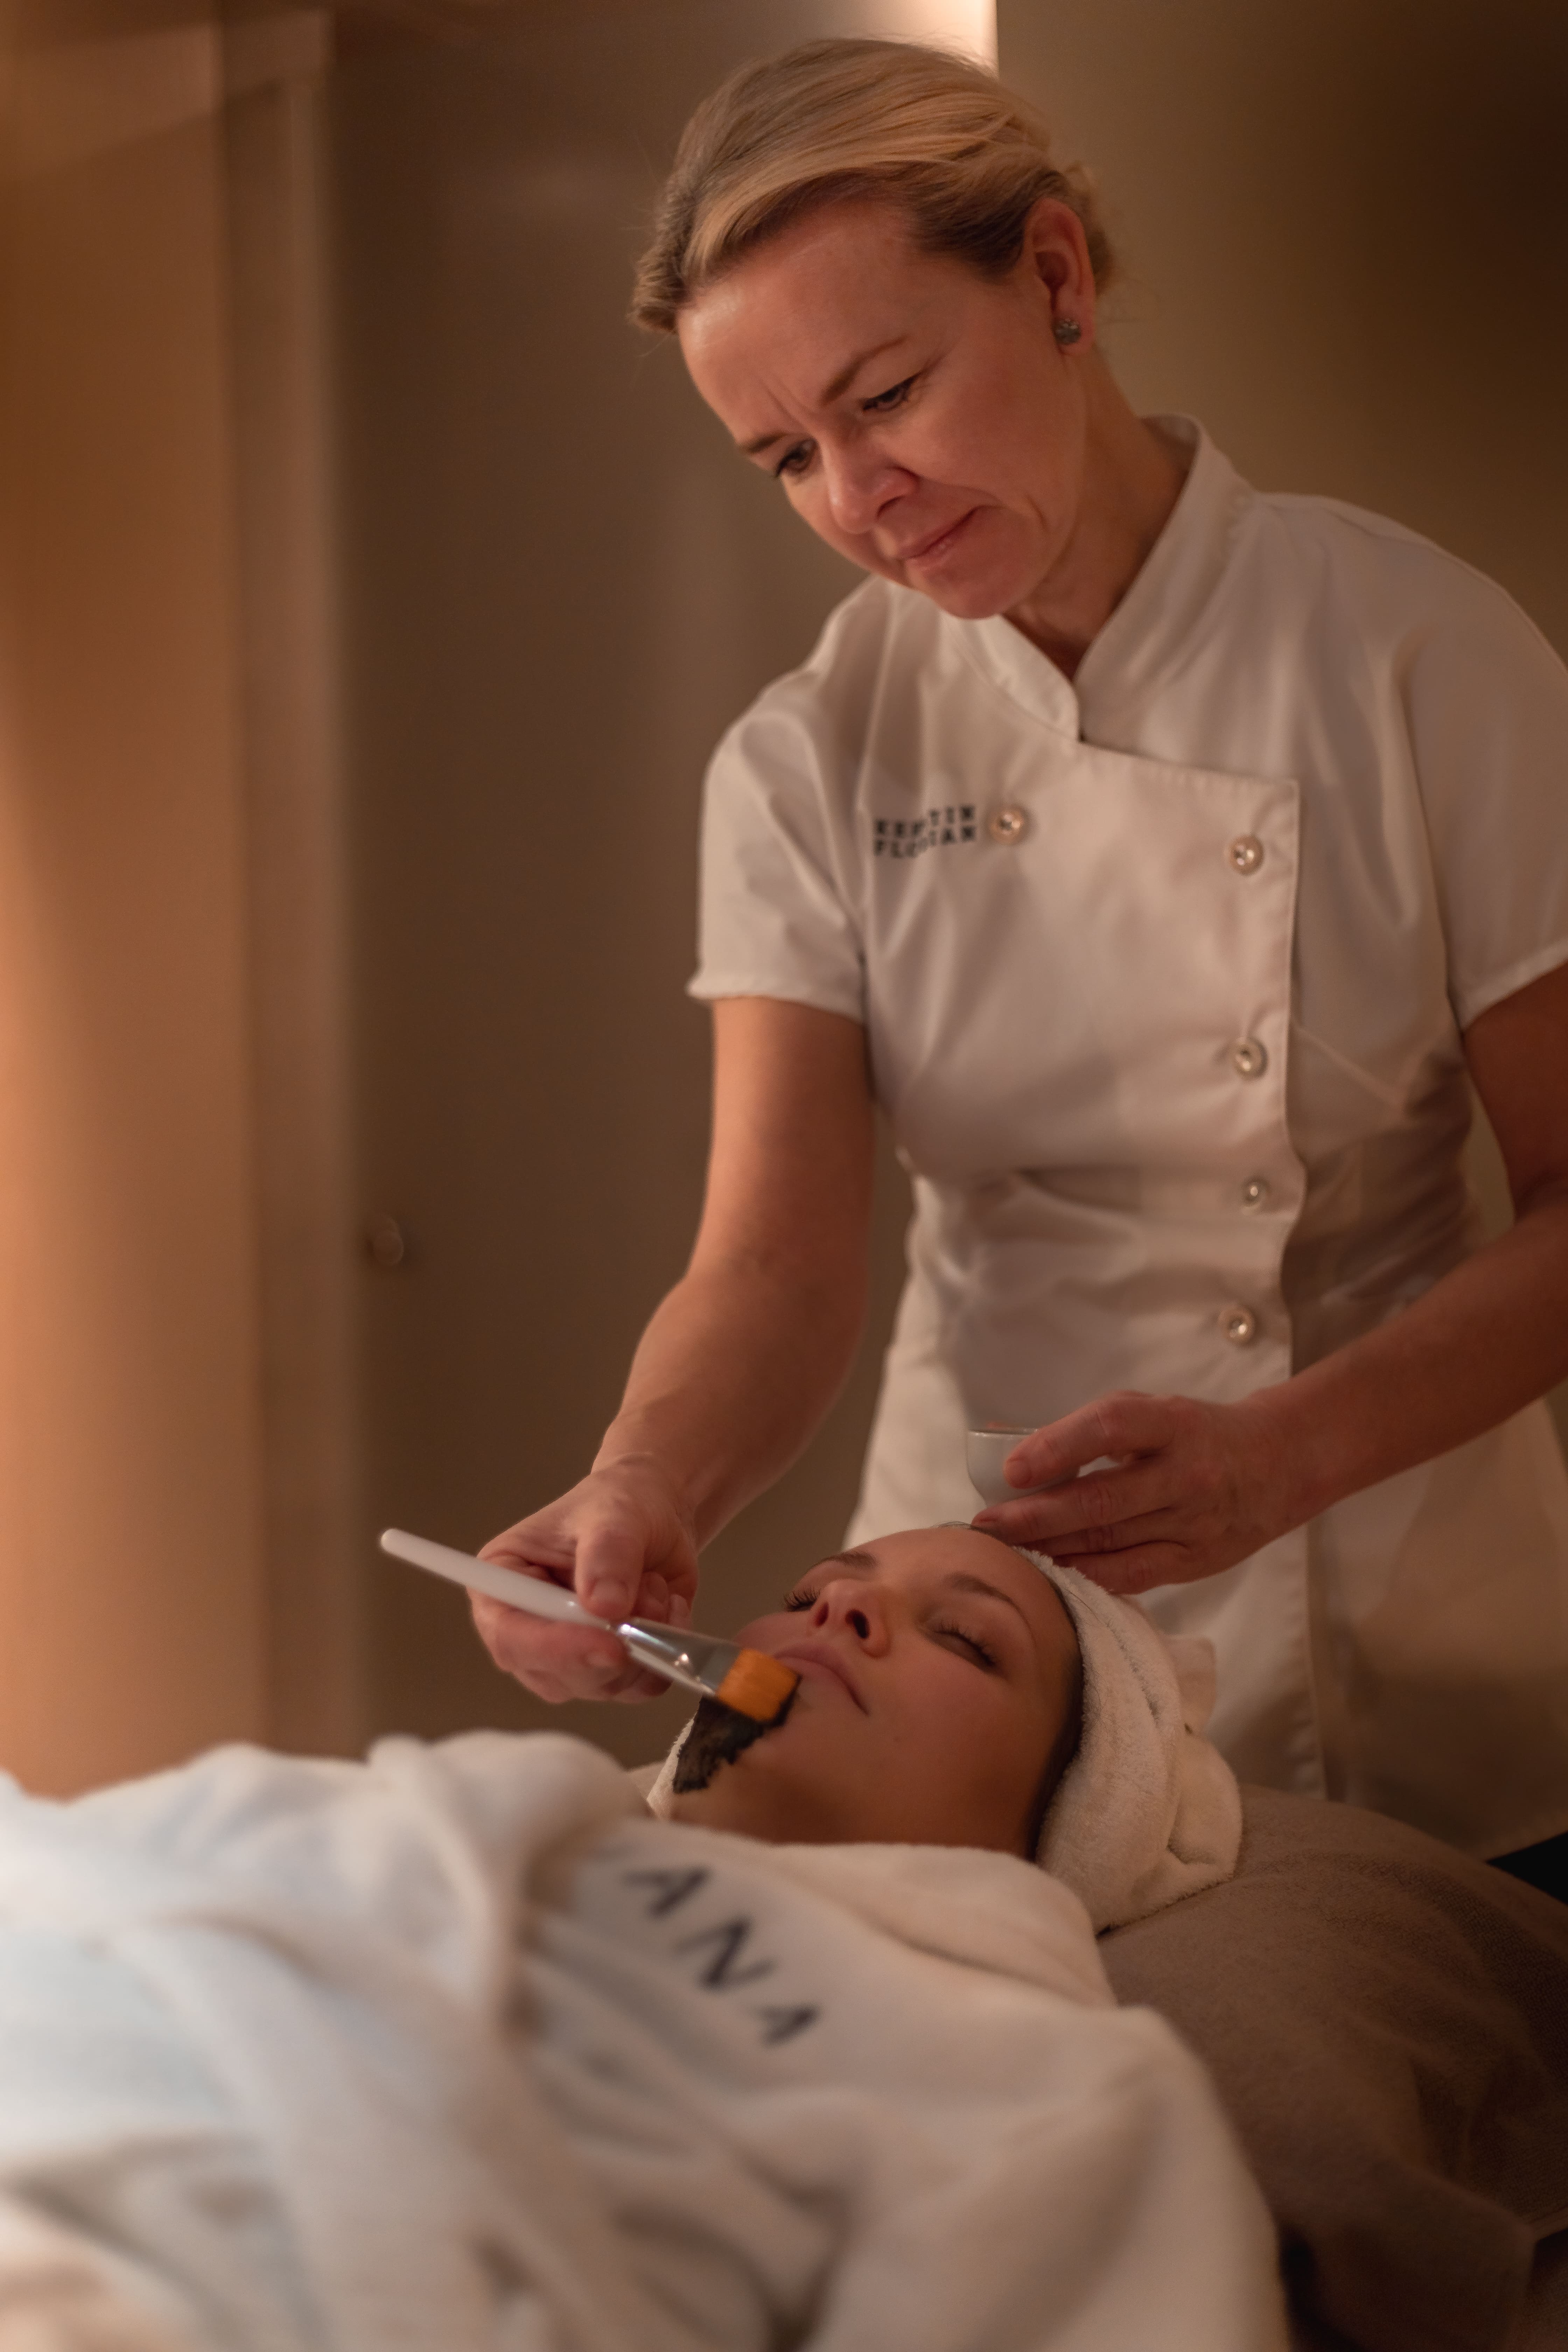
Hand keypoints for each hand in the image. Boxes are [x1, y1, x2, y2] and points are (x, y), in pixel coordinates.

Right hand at [472, 1457, 699, 1702]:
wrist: (656, 1515)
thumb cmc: (619, 1503)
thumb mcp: (613, 1514)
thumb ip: (607, 1554)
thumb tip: (605, 1607)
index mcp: (504, 1583)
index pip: (508, 1635)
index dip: (554, 1647)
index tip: (607, 1644)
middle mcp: (527, 1629)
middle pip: (554, 1674)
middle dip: (610, 1647)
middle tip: (648, 1594)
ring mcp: (569, 1655)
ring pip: (601, 1685)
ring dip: (643, 1641)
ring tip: (655, 1586)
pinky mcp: (609, 1669)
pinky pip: (639, 1687)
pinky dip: (665, 1653)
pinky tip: (670, 1609)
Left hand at [971, 1389, 1298, 1595]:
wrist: (1277, 1465)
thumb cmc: (1194, 1433)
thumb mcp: (1152, 1411)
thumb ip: (1091, 1430)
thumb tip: (1009, 1448)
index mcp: (1172, 1423)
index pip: (1111, 1427)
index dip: (1057, 1446)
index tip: (1012, 1469)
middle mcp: (1186, 1473)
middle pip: (1102, 1500)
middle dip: (1036, 1516)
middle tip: (987, 1525)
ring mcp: (1193, 1522)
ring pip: (1110, 1542)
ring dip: (1050, 1549)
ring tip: (1005, 1551)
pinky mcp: (1195, 1561)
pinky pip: (1131, 1574)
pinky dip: (1086, 1574)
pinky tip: (1050, 1573)